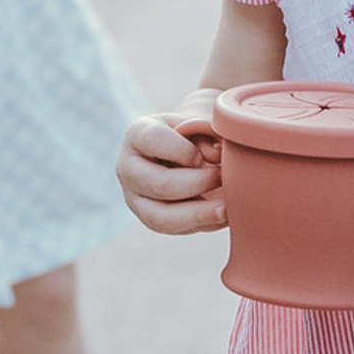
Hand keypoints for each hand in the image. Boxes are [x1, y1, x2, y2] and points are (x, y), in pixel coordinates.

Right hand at [119, 106, 223, 234]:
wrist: (184, 151)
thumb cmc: (193, 134)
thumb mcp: (200, 124)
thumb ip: (208, 133)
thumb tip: (217, 154)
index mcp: (137, 133)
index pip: (153, 140)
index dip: (185, 150)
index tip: (212, 153)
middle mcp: (127, 166)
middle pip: (159, 184)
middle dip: (199, 184)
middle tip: (225, 179)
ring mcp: (134, 196)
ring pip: (161, 216)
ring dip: (199, 214)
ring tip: (226, 211)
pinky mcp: (148, 217)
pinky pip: (172, 229)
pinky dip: (199, 225)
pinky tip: (220, 218)